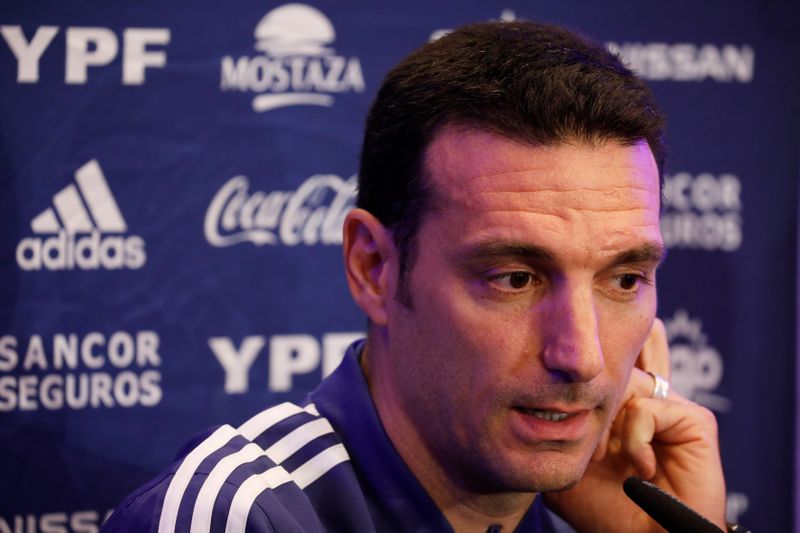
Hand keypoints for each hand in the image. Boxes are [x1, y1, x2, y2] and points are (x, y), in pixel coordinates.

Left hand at [542, 319, 726, 531]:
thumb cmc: (607, 511)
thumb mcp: (566, 465)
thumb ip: (551, 429)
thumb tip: (530, 398)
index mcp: (616, 407)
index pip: (596, 364)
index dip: (571, 383)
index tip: (557, 421)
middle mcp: (643, 400)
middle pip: (608, 363)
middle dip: (585, 403)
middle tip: (586, 448)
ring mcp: (669, 407)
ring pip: (624, 381)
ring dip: (605, 423)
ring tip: (604, 459)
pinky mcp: (694, 420)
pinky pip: (648, 406)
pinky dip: (635, 438)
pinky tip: (641, 468)